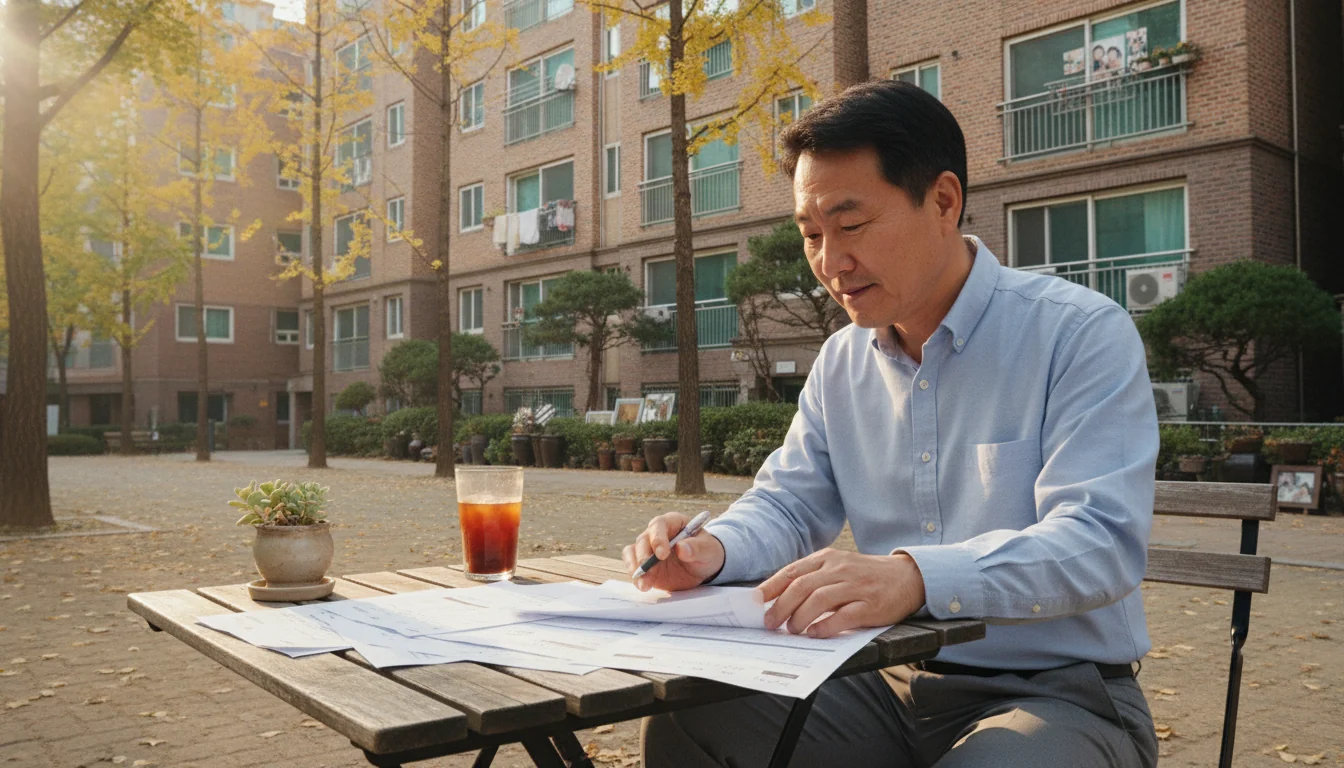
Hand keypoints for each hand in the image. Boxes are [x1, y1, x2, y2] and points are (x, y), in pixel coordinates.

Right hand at [622, 512, 725, 591]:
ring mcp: (649, 549)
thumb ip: (697, 548)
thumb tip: (682, 548)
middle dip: (644, 556)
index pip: (659, 525)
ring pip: (633, 552)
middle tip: (649, 571)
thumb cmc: (707, 552)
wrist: (703, 567)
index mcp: (673, 522)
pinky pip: (633, 565)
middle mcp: (657, 533)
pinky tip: (642, 586)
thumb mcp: (708, 550)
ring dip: (635, 567)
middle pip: (643, 539)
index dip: (658, 538)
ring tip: (644, 584)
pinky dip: (635, 576)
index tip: (662, 554)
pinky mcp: (645, 564)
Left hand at [759, 549, 926, 638]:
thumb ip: (812, 578)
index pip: (792, 571)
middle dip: (780, 606)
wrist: (908, 577)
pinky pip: (844, 616)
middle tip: (770, 622)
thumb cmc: (866, 575)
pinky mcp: (871, 605)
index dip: (771, 587)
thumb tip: (778, 597)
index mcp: (828, 558)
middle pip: (801, 586)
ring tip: (792, 630)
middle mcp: (840, 569)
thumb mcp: (837, 567)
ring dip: (800, 617)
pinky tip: (815, 634)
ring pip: (819, 599)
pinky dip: (826, 626)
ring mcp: (856, 586)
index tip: (755, 602)